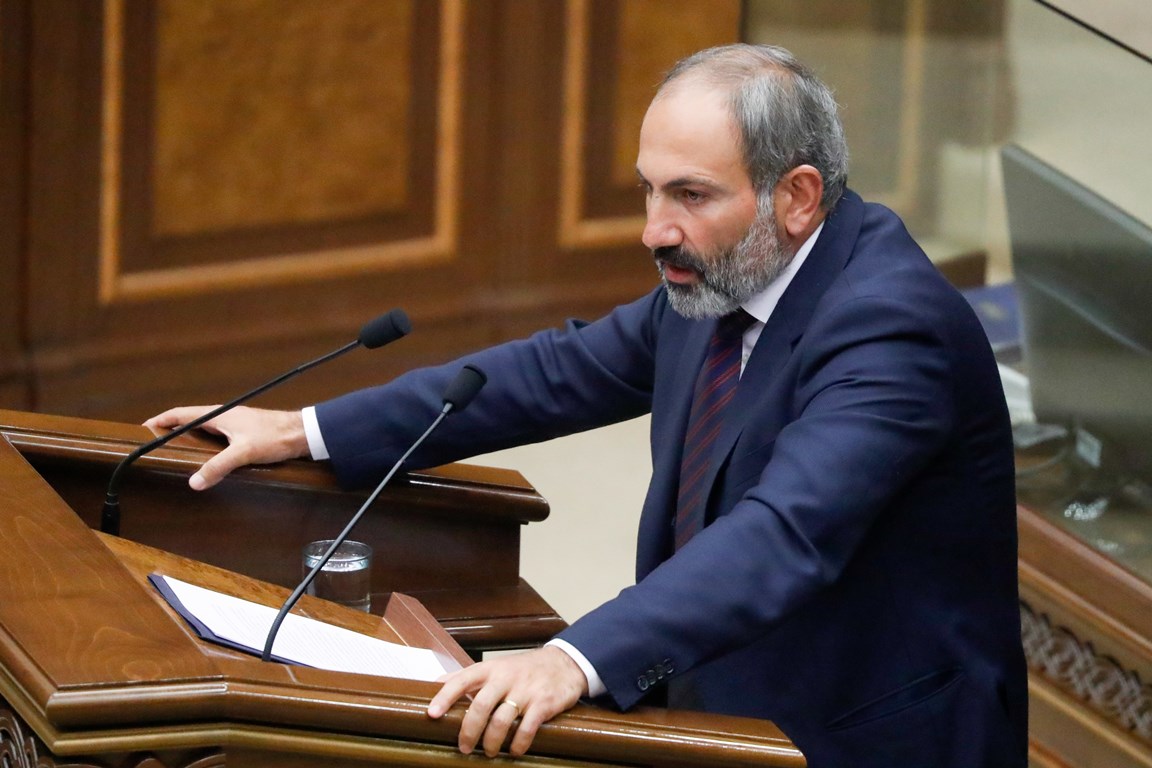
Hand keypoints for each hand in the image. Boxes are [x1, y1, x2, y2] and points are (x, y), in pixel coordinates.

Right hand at [143, 406, 309, 489]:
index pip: (181, 413)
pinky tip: (207, 458)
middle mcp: (225, 416)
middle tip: (155, 443)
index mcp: (219, 414)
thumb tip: (194, 482)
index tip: (144, 429)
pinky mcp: (245, 433)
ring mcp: (235, 424)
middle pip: (190, 420)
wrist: (303, 434)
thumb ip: (218, 466)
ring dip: (189, 437)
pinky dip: (206, 445)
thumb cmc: (275, 436)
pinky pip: (217, 437)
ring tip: (176, 452)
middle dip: (172, 430)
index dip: (162, 420)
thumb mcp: (243, 452)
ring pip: (205, 429)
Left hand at [426, 646, 587, 756]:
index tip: (431, 714)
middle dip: (469, 731)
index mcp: (490, 669)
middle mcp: (505, 678)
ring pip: (501, 720)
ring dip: (491, 742)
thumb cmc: (523, 669)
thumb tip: (434, 683)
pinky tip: (514, 750)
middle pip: (480, 705)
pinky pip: (527, 728)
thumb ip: (467, 675)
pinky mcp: (543, 703)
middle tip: (464, 747)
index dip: (445, 696)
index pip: (462, 679)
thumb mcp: (495, 666)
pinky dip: (518, 744)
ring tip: (489, 752)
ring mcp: (525, 690)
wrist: (564, 663)